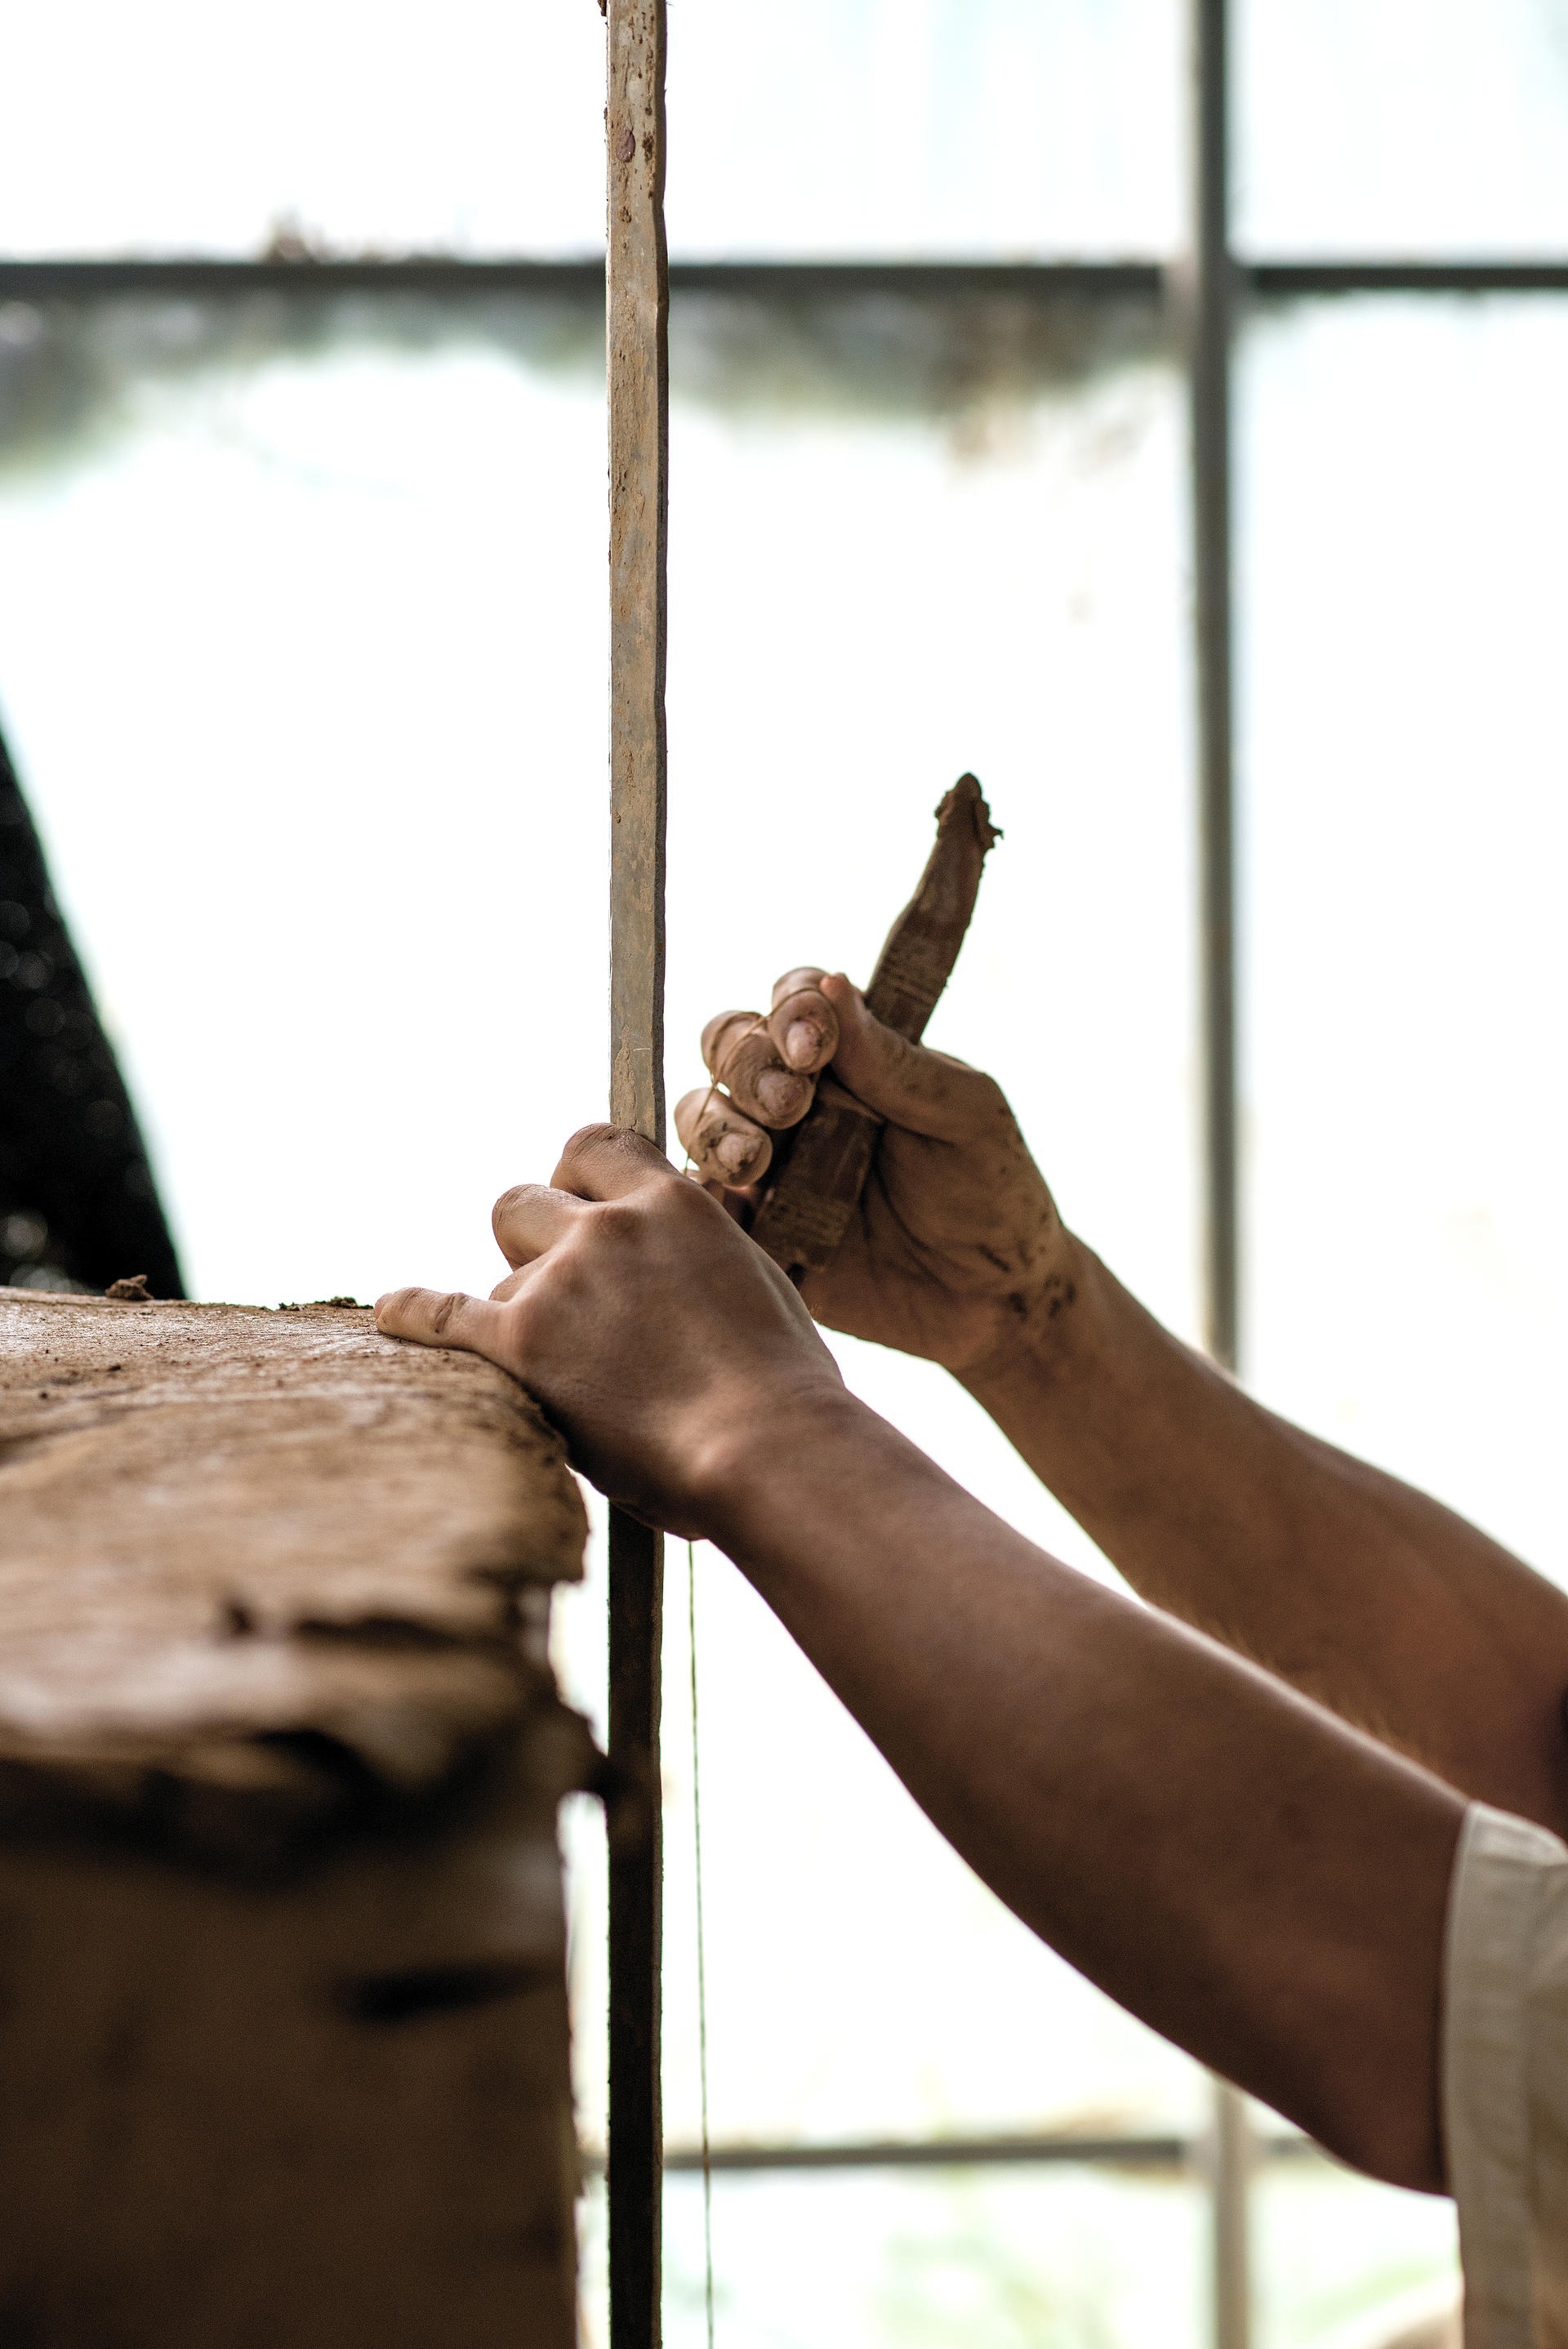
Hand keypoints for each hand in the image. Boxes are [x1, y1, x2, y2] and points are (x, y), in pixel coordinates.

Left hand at [375, 1125, 847, 1535]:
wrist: (766, 1449)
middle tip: (552, 1290)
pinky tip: (392, 1313)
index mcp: (674, 1203)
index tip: (575, 1203)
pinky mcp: (519, 1345)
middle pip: (523, 1203)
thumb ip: (702, 1259)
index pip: (594, 1148)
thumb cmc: (785, 1391)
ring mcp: (559, 1282)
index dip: (576, 1178)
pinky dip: (413, 1314)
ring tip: (563, 1375)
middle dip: (530, 1243)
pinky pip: (441, 1314)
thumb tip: (686, 1262)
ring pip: (501, 1278)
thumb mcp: (758, 1288)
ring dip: (517, 1313)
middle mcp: (609, 1227)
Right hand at [674, 970, 1076, 1375]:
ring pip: (702, 1118)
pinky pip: (704, 1206)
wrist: (994, 1303)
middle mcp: (800, 1101)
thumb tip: (832, 984)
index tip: (816, 1049)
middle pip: (729, 1050)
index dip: (790, 1013)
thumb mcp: (964, 1119)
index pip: (793, 1003)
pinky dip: (708, 1200)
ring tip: (757, 1160)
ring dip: (715, 1128)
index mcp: (853, 1058)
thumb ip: (894, 1062)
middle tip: (791, 1107)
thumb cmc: (993, 1194)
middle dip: (746, 1068)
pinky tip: (739, 1211)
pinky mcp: (757, 1229)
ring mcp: (772, 1164)